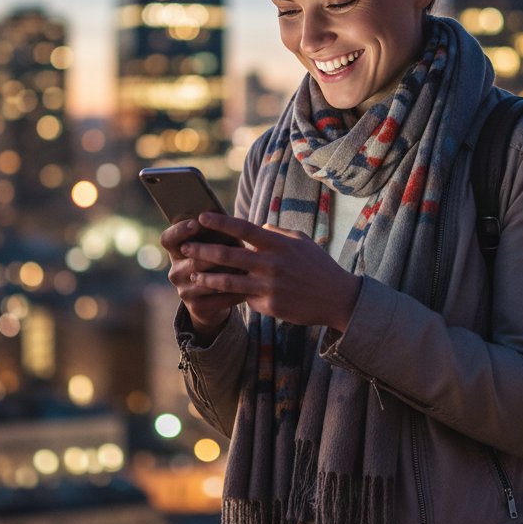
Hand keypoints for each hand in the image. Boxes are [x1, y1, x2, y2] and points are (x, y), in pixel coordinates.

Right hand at [160, 219, 239, 341]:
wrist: (211, 302)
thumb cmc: (216, 264)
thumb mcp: (212, 249)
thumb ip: (217, 237)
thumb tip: (234, 227)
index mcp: (176, 253)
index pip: (167, 239)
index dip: (180, 231)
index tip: (196, 223)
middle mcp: (175, 272)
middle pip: (194, 260)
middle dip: (217, 255)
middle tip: (236, 250)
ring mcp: (184, 292)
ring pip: (209, 280)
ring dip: (229, 274)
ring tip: (247, 268)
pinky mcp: (197, 308)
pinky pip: (220, 298)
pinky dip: (236, 292)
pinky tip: (250, 288)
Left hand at [179, 212, 360, 333]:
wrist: (336, 297)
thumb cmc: (317, 266)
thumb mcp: (300, 242)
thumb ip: (276, 233)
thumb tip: (257, 226)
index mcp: (277, 243)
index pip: (242, 228)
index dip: (219, 222)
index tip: (201, 217)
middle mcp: (271, 263)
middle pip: (227, 255)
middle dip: (202, 250)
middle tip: (185, 248)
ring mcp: (269, 286)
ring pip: (228, 281)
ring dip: (207, 278)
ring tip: (193, 275)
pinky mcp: (269, 306)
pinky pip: (244, 299)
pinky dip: (232, 296)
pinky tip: (219, 295)